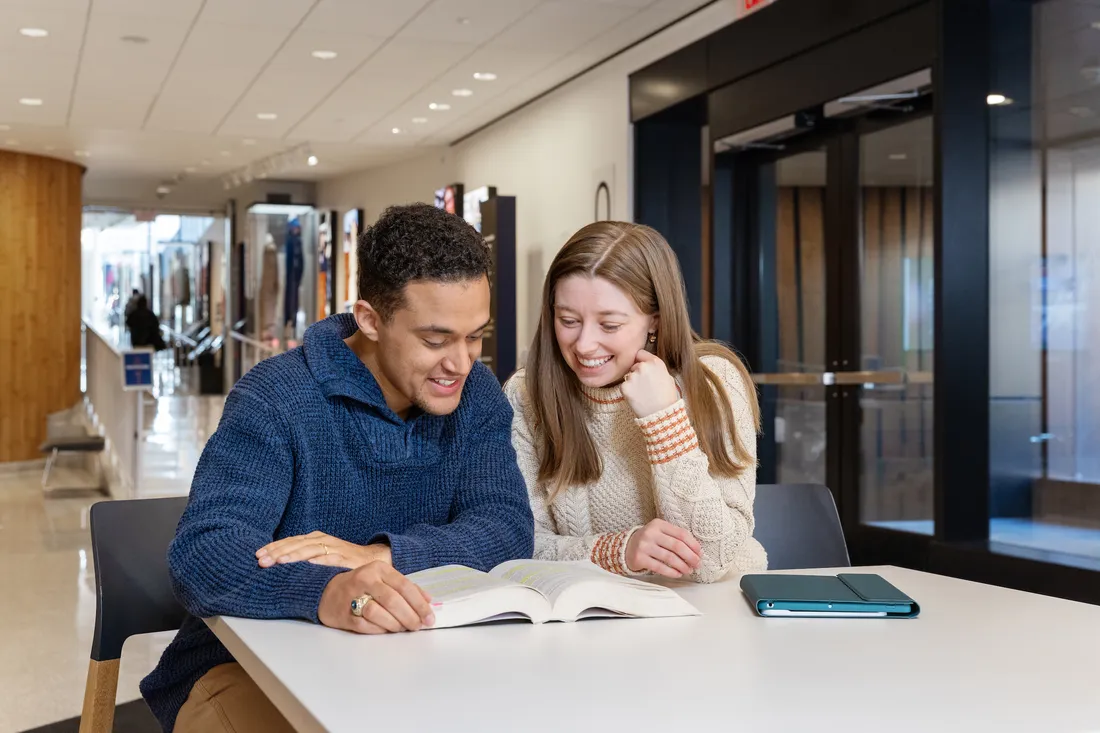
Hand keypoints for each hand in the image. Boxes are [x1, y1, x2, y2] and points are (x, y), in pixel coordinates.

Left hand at [256, 531, 391, 569]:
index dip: (273, 547)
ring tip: (278, 561)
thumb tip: (278, 565)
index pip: (290, 542)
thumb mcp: (321, 555)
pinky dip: (317, 561)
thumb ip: (304, 558)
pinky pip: (329, 559)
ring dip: (293, 555)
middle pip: (295, 545)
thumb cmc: (343, 560)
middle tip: (261, 560)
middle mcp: (322, 541)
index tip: (257, 555)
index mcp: (315, 539)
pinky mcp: (344, 559)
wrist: (373, 559)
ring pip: (309, 550)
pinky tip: (306, 565)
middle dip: (277, 552)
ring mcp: (334, 548)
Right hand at [318, 561, 434, 633]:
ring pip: (379, 613)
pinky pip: (366, 625)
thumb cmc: (362, 586)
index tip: (430, 618)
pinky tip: (386, 630)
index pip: (405, 586)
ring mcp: (352, 596)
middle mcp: (365, 579)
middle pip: (393, 600)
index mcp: (379, 568)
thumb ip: (406, 587)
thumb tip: (429, 600)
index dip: (420, 604)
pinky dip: (380, 630)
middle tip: (418, 626)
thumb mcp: (383, 579)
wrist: (326, 592)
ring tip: (402, 629)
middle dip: (410, 617)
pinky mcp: (344, 614)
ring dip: (396, 624)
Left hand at [620, 350, 679, 417]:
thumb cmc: (667, 397)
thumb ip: (656, 368)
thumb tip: (648, 365)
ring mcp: (633, 376)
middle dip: (637, 373)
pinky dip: (628, 391)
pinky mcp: (625, 387)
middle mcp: (643, 366)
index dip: (641, 360)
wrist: (661, 414)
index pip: (640, 353)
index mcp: (655, 362)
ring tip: (643, 393)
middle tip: (645, 386)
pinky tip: (637, 397)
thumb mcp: (667, 377)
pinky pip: (624, 386)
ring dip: (633, 383)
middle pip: (634, 365)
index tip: (642, 367)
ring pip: (629, 376)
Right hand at [625, 519, 702, 577]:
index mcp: (659, 524)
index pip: (681, 534)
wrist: (627, 547)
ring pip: (669, 557)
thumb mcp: (660, 533)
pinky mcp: (639, 558)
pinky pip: (659, 567)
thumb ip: (676, 538)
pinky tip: (678, 574)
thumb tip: (697, 552)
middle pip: (677, 546)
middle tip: (697, 564)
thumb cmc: (650, 541)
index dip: (693, 545)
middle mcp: (650, 533)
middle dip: (690, 557)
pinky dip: (671, 572)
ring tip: (688, 570)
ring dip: (682, 566)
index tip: (700, 554)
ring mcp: (644, 545)